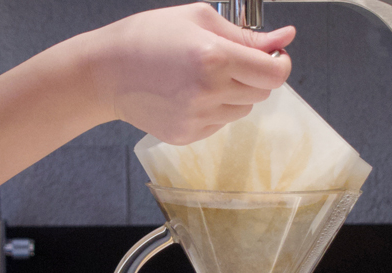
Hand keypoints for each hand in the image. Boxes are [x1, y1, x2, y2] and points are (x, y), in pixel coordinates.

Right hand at [0, 3, 295, 190]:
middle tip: (230, 61)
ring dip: (234, 94)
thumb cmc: (148, 36)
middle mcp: (210, 93)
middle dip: (255, 76)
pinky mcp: (189, 135)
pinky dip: (215, 110)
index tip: (273, 58)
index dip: (280, 64)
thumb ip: (246, 34)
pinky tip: (189, 95)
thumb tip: (285, 37)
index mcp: (215, 58)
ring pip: (242, 110)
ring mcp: (199, 119)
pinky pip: (220, 124)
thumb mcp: (198, 19)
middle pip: (261, 93)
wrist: (106, 73)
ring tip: (203, 78)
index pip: (274, 74)